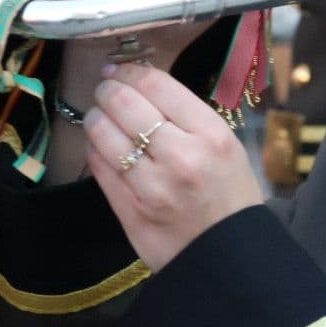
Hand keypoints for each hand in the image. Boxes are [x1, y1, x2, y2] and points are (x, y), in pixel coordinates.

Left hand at [84, 61, 264, 270]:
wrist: (228, 258)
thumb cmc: (230, 196)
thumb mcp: (227, 146)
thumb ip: (188, 116)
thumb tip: (141, 84)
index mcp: (211, 134)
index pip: (156, 85)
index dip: (129, 70)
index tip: (119, 69)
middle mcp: (180, 156)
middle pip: (124, 103)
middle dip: (106, 89)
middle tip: (105, 88)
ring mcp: (151, 186)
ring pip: (102, 132)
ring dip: (95, 116)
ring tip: (100, 115)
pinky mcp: (129, 211)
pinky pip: (98, 167)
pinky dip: (94, 148)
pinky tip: (101, 144)